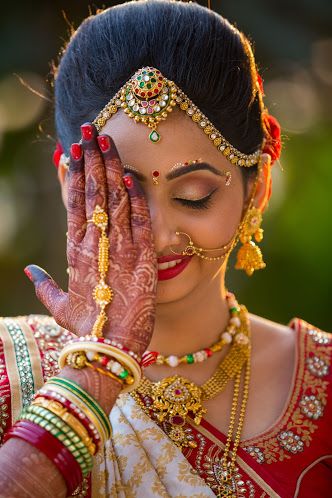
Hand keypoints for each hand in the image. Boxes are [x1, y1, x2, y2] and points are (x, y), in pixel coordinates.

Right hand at [25, 123, 156, 354]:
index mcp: (75, 252)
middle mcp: (95, 245)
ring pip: (114, 200)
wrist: (108, 350)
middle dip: (91, 159)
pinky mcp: (142, 259)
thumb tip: (31, 271)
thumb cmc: (85, 330)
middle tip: (90, 130)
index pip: (73, 204)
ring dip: (111, 168)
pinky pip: (139, 222)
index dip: (73, 175)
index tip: (72, 151)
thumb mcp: (60, 307)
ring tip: (107, 140)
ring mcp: (119, 249)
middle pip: (92, 193)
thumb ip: (45, 286)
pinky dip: (135, 198)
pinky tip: (132, 175)